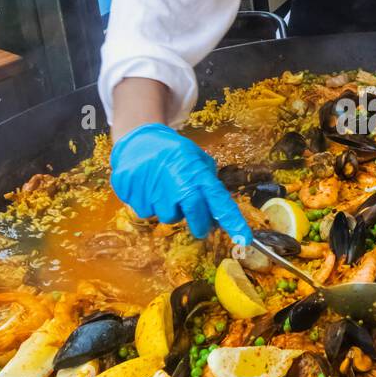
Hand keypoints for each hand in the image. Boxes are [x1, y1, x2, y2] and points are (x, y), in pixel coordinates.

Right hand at [110, 124, 251, 243]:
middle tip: (199, 224)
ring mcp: (152, 188)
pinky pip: (144, 211)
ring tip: (164, 189)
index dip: (232, 220)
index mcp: (196, 172)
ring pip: (167, 217)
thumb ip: (207, 182)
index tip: (244, 238)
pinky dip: (147, 203)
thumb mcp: (196, 159)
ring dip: (169, 209)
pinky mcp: (131, 191)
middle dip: (199, 224)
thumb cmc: (173, 152)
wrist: (138, 139)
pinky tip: (147, 187)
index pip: (219, 200)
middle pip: (194, 216)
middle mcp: (176, 182)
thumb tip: (218, 212)